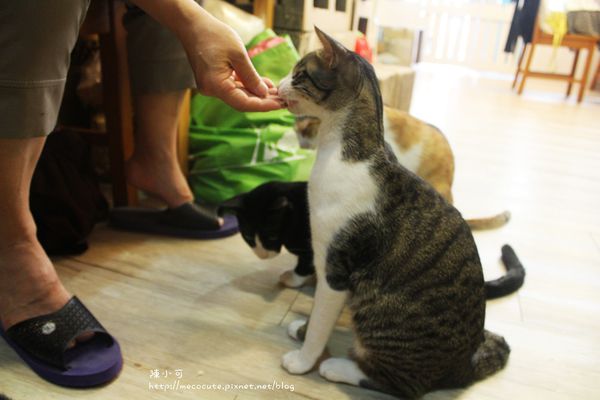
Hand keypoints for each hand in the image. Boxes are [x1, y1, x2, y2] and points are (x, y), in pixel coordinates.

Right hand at [129, 0, 284, 111]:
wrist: (193, 26)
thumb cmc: (214, 36)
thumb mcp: (238, 54)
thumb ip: (251, 76)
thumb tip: (265, 93)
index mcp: (216, 85)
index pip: (244, 103)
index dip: (264, 106)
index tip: (280, 104)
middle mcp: (212, 90)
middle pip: (242, 102)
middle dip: (264, 101)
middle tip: (284, 100)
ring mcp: (212, 86)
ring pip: (239, 95)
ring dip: (258, 94)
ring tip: (278, 92)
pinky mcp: (214, 81)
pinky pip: (234, 87)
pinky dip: (249, 86)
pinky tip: (265, 85)